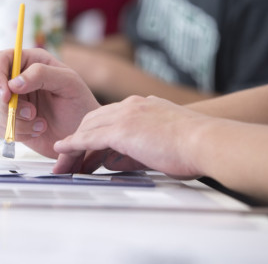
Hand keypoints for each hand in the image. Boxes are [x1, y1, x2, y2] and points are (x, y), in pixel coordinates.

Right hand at [0, 48, 99, 157]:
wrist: (82, 134)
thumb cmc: (79, 104)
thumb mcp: (68, 83)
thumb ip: (42, 75)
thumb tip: (14, 82)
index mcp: (29, 62)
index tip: (6, 95)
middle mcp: (16, 79)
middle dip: (5, 104)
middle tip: (31, 113)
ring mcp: (12, 102)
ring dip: (16, 121)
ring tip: (41, 123)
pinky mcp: (10, 122)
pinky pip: (0, 127)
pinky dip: (18, 133)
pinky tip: (38, 131)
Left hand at [53, 95, 209, 176]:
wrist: (206, 141)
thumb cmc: (194, 147)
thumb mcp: (161, 144)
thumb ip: (135, 149)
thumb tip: (112, 162)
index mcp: (144, 106)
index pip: (110, 118)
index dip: (95, 133)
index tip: (86, 148)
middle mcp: (132, 106)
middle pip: (94, 120)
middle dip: (79, 139)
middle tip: (67, 157)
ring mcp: (126, 115)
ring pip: (89, 128)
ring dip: (73, 145)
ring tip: (61, 161)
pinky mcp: (122, 130)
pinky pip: (90, 138)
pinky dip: (74, 144)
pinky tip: (63, 150)